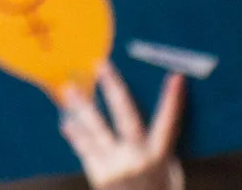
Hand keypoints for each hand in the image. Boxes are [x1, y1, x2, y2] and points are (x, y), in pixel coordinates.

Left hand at [59, 65, 182, 189]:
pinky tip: (66, 121)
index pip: (169, 124)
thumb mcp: (169, 176)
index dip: (172, 101)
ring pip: (96, 129)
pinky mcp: (98, 174)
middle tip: (101, 65)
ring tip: (68, 88)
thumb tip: (154, 123)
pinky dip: (75, 134)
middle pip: (125, 117)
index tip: (175, 78)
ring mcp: (115, 165)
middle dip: (114, 89)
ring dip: (82, 107)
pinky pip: (83, 148)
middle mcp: (137, 158)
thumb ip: (159, 151)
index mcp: (159, 157)